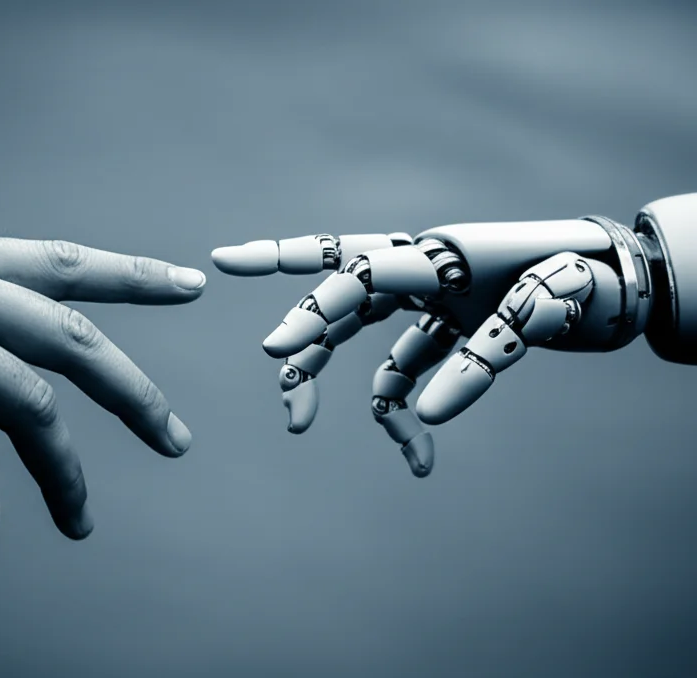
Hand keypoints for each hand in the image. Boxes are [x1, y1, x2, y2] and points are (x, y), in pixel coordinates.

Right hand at [211, 215, 649, 476]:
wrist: (627, 281)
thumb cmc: (593, 276)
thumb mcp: (554, 300)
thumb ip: (490, 352)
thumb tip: (426, 417)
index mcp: (444, 253)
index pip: (362, 273)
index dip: (312, 305)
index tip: (274, 349)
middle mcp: (426, 273)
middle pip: (343, 292)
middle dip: (302, 321)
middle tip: (270, 356)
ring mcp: (433, 303)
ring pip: (357, 338)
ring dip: (325, 379)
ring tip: (297, 425)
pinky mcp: (448, 334)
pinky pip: (405, 375)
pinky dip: (403, 418)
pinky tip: (418, 460)